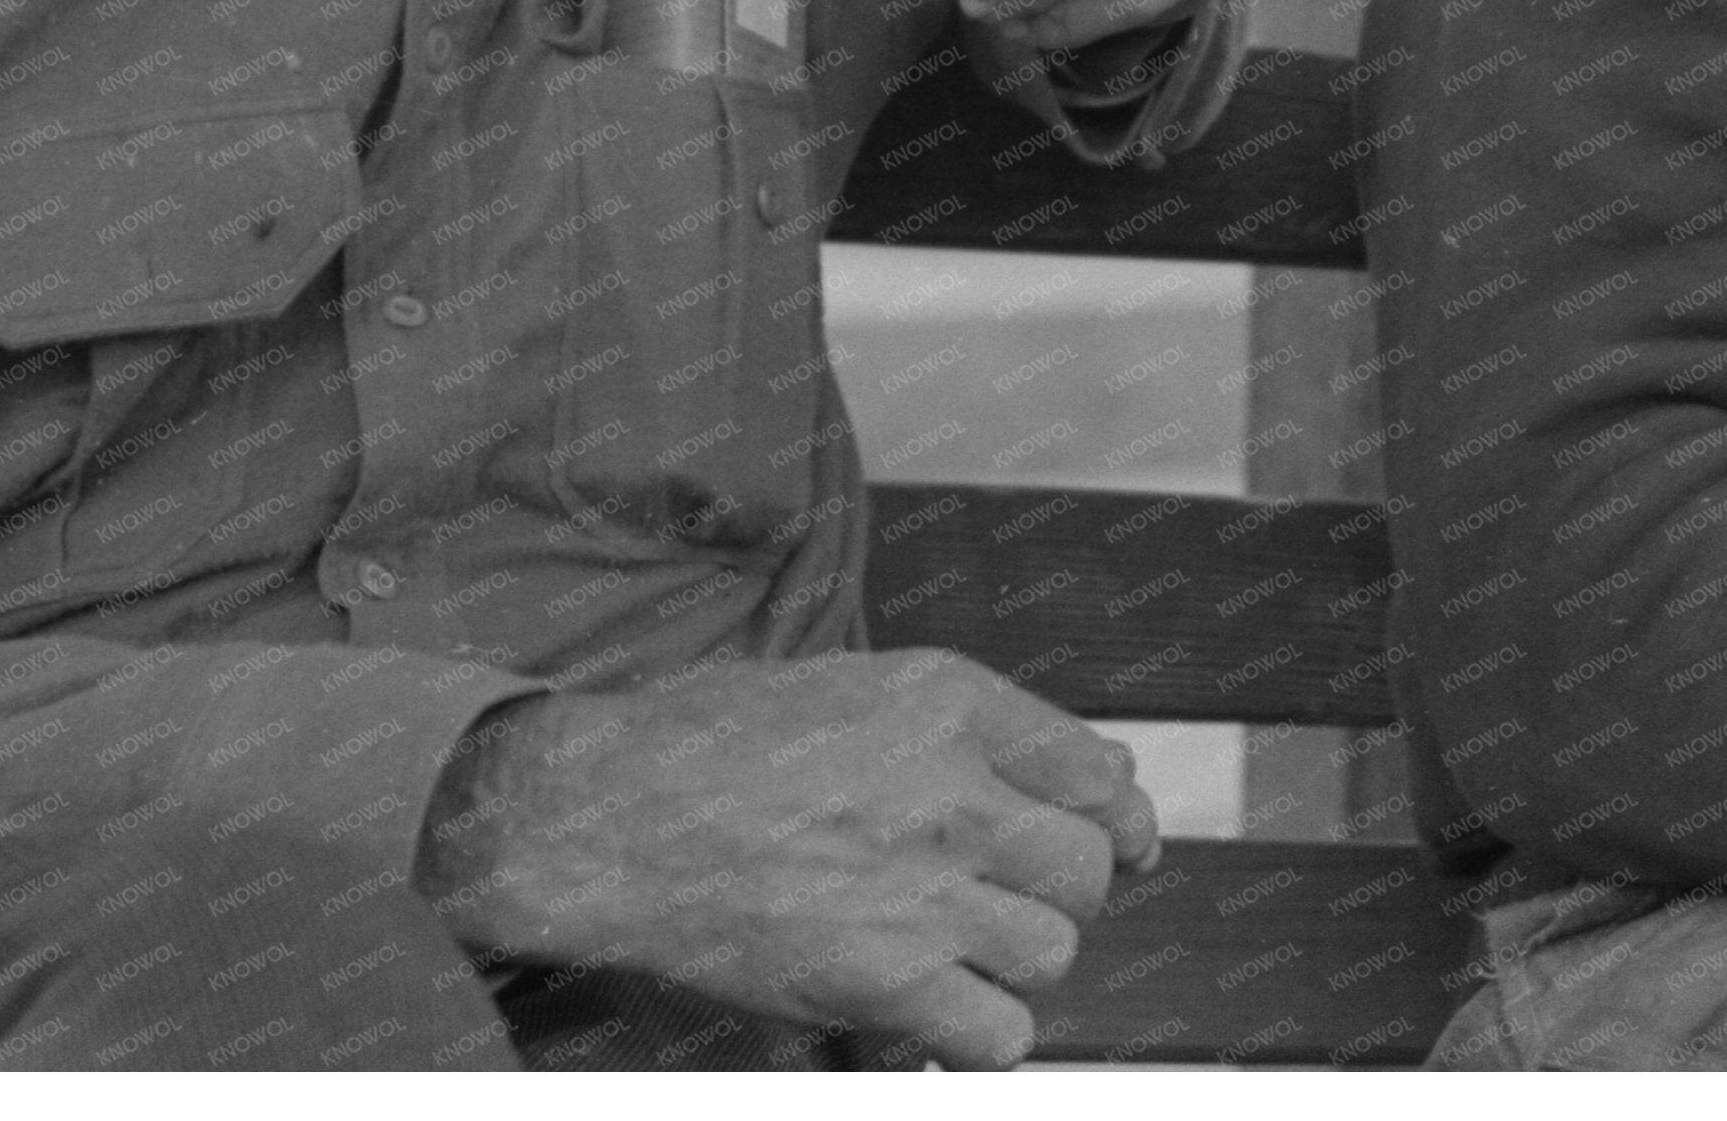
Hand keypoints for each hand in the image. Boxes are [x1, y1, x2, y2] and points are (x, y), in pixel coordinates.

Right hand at [415, 649, 1162, 1069]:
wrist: (604, 814)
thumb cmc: (707, 742)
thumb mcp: (854, 687)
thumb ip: (973, 728)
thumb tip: (1099, 769)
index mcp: (950, 702)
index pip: (1097, 771)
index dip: (1120, 819)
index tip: (1121, 844)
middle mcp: (953, 791)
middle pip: (1088, 866)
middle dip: (1061, 893)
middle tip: (1009, 905)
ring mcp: (923, 889)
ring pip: (1053, 951)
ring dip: (1014, 963)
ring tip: (956, 956)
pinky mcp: (884, 980)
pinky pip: (999, 1035)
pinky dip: (975, 1037)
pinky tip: (932, 1018)